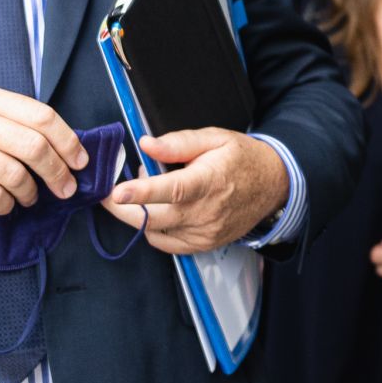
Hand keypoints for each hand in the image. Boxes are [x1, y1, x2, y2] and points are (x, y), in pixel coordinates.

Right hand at [0, 86, 87, 214]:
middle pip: (33, 146)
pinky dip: (6, 205)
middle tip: (65, 187)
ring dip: (30, 192)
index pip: (41, 116)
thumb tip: (64, 145)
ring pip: (14, 174)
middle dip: (57, 171)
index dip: (68, 141)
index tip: (80, 161)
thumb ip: (14, 120)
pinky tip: (6, 205)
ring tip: (30, 196)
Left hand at [102, 128, 287, 254]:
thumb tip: (146, 144)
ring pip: (157, 232)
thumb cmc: (242, 159)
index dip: (142, 192)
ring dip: (140, 215)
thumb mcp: (215, 138)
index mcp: (209, 181)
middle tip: (107, 195)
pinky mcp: (204, 244)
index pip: (172, 190)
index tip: (116, 192)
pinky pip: (167, 243)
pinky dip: (154, 229)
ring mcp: (205, 233)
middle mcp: (207, 212)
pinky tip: (157, 210)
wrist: (274, 186)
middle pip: (155, 218)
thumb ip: (179, 142)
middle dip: (122, 209)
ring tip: (145, 193)